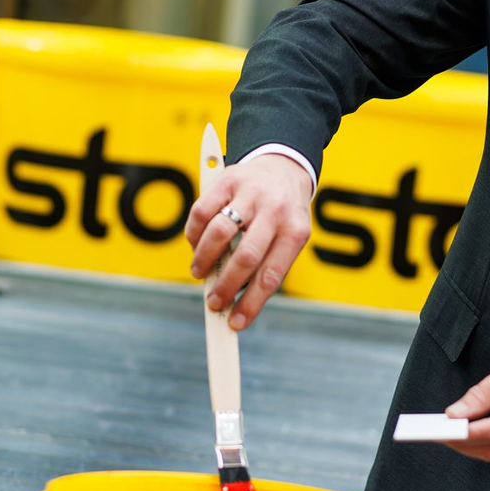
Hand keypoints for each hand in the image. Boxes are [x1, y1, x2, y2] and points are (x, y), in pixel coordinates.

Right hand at [186, 153, 313, 329]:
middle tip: (214, 302)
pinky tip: (197, 245)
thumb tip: (233, 300)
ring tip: (200, 271)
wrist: (284, 166)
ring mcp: (250, 193)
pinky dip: (194, 234)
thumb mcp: (286, 238)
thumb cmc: (283, 215)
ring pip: (219, 232)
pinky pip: (202, 211)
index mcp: (295, 231)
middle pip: (245, 257)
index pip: (271, 276)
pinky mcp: (227, 181)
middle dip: (225, 286)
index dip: (251, 304)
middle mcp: (275, 210)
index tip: (235, 323)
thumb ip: (263, 265)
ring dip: (204, 259)